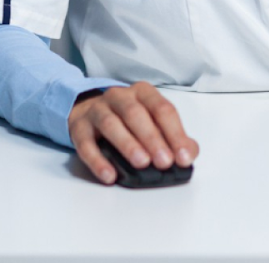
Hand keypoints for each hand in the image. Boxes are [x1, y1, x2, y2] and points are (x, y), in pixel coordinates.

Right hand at [68, 82, 198, 184]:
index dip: (175, 133)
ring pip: (111, 123)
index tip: (183, 157)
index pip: (162, 109)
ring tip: (141, 163)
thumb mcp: (152, 121)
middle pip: (136, 114)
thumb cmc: (128, 120)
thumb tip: (189, 153)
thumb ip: (173, 136)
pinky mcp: (79, 127)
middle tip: (164, 162)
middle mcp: (119, 97)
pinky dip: (98, 160)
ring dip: (127, 144)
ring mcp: (97, 110)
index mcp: (143, 93)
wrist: (87, 112)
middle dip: (152, 138)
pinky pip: (86, 143)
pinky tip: (109, 175)